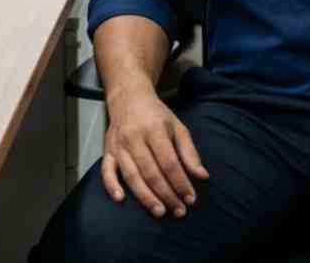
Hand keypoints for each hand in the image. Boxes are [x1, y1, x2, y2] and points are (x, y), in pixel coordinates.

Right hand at [102, 86, 208, 218]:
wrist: (129, 97)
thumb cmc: (156, 115)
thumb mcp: (177, 126)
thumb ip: (189, 151)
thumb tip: (202, 176)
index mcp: (155, 129)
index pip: (169, 162)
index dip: (180, 182)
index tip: (190, 198)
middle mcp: (135, 137)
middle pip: (151, 172)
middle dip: (167, 194)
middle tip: (179, 211)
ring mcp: (119, 145)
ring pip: (132, 176)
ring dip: (146, 197)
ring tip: (160, 212)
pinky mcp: (108, 150)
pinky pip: (106, 171)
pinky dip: (112, 186)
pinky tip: (121, 199)